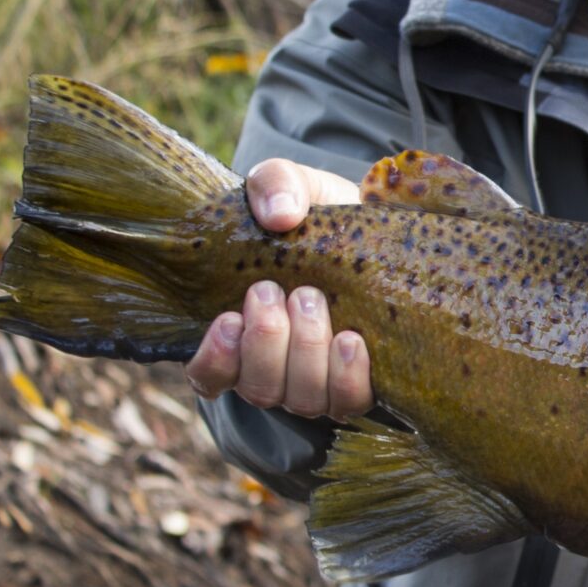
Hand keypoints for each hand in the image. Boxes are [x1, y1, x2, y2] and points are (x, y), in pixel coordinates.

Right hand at [184, 159, 372, 419]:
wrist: (379, 227)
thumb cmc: (321, 216)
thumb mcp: (294, 187)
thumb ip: (275, 184)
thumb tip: (280, 215)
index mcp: (241, 332)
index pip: (208, 377)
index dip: (215, 359)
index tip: (229, 318)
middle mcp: (277, 367)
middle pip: (259, 388)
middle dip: (266, 342)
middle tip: (278, 291)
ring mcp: (320, 379)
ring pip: (302, 399)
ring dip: (305, 351)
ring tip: (312, 299)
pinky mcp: (361, 381)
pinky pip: (348, 402)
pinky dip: (346, 375)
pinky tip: (351, 340)